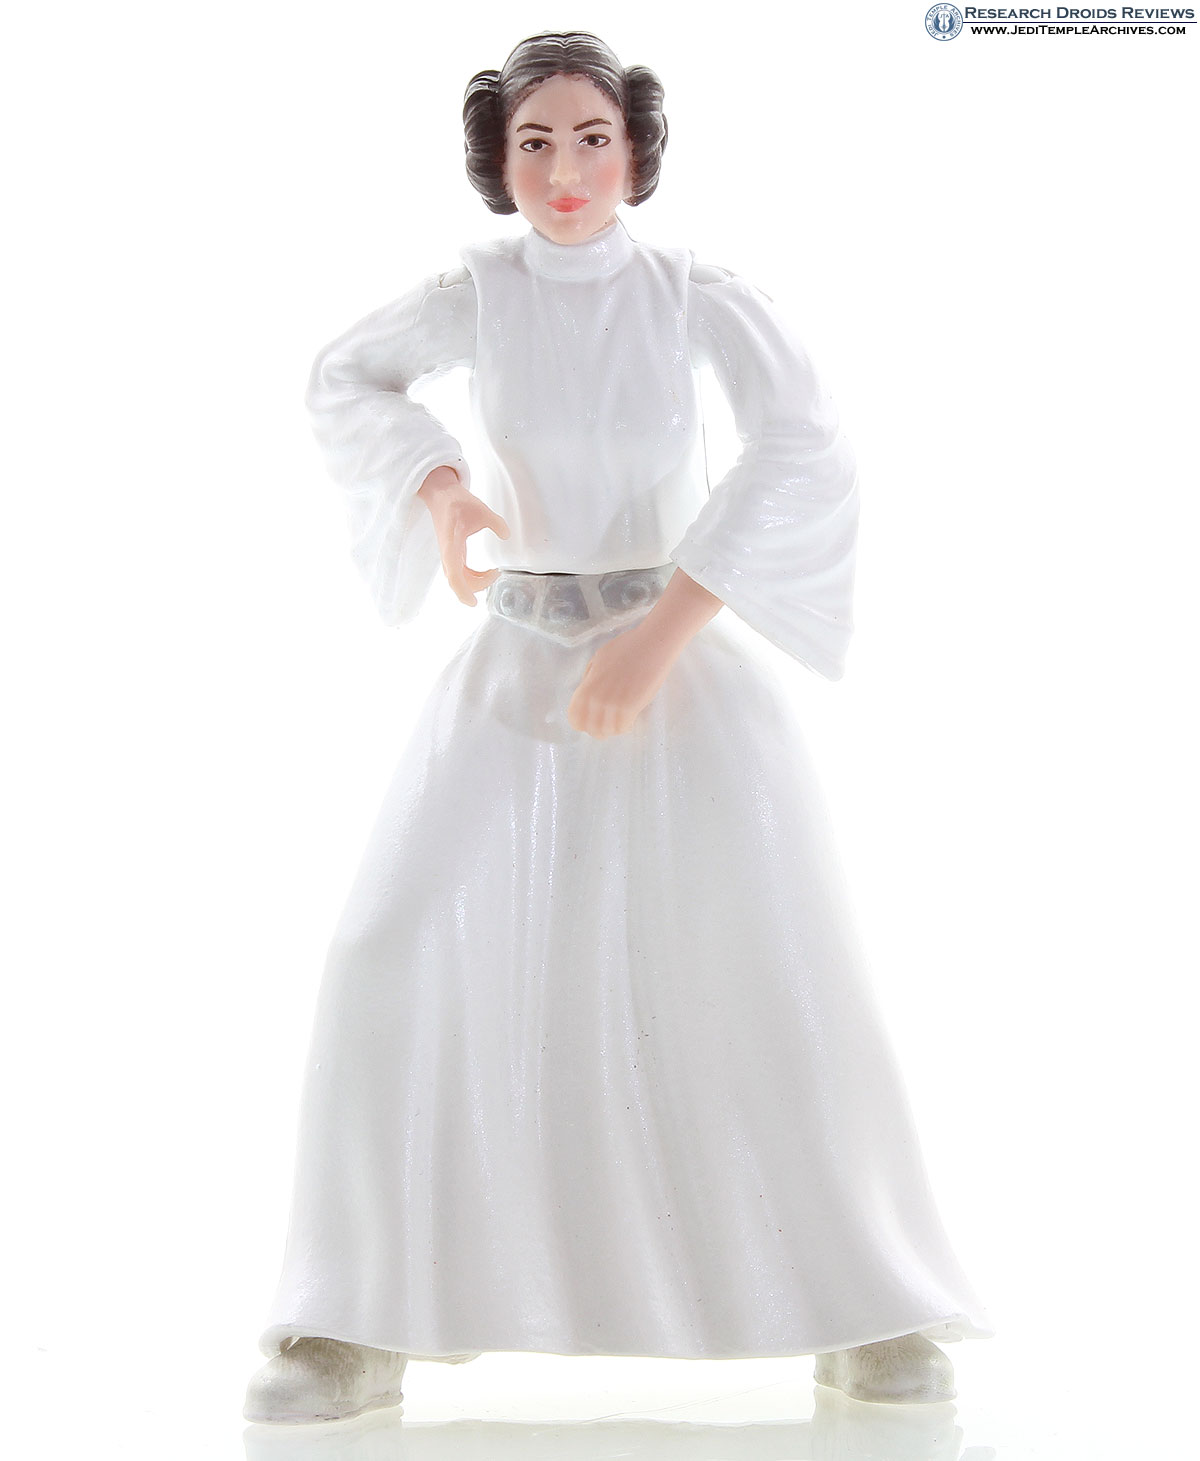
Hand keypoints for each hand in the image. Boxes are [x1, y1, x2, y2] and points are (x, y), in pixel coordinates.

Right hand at [417, 466, 509, 606]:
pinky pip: (461, 572)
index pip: (454, 576)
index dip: (463, 592)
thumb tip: (506, 535)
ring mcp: (449, 554)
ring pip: (460, 578)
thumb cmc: (457, 501)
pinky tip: (486, 571)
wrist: (440, 494)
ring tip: (493, 572)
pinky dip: (473, 576)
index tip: (473, 603)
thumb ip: (496, 523)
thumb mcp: (481, 510)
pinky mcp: (452, 552)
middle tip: (495, 574)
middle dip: (477, 586)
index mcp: (452, 546)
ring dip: (476, 581)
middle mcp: (448, 554)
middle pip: (458, 582)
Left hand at [567, 570, 722, 738]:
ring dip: (613, 729)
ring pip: (607, 730)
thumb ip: (590, 678)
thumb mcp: (598, 658)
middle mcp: (596, 698)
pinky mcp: (631, 706)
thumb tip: (588, 693)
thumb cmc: (626, 647)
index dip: (581, 723)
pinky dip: (625, 727)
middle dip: (598, 730)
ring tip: (620, 722)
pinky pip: (623, 727)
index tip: (591, 720)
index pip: (575, 717)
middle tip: (608, 724)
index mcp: (586, 686)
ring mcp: (613, 703)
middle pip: (590, 728)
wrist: (651, 644)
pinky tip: (629, 720)